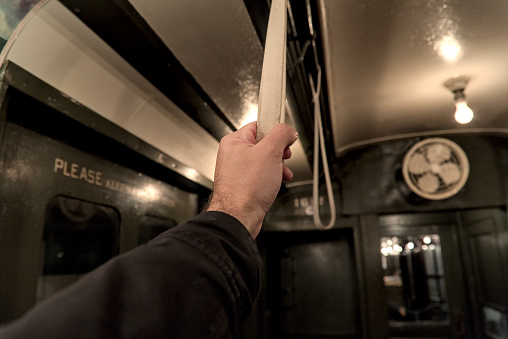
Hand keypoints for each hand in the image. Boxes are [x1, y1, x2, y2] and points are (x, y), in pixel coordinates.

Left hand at [207, 122, 297, 237]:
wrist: (239, 217)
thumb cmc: (246, 188)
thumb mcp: (270, 152)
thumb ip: (281, 134)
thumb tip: (288, 131)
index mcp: (234, 141)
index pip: (259, 125)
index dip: (275, 131)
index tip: (286, 138)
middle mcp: (233, 155)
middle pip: (264, 144)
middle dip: (279, 152)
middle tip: (282, 158)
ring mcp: (238, 170)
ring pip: (265, 161)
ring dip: (278, 166)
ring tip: (280, 173)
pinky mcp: (244, 184)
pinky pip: (262, 174)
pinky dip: (272, 177)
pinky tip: (277, 182)